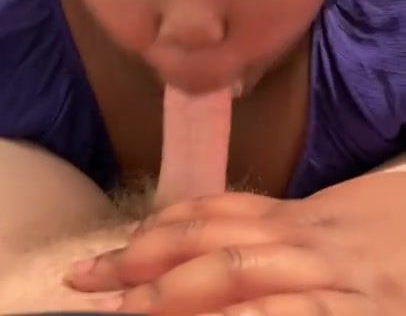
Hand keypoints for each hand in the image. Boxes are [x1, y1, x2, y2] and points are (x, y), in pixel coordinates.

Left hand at [67, 171, 405, 313]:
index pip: (209, 216)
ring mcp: (330, 272)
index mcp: (294, 217)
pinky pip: (300, 313)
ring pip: (240, 270)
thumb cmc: (386, 231)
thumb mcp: (329, 223)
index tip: (106, 256)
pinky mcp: (364, 312)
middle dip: (144, 262)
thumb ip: (272, 228)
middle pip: (209, 241)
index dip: (153, 234)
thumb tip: (207, 237)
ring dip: (175, 292)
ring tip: (124, 309)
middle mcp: (302, 238)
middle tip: (88, 280)